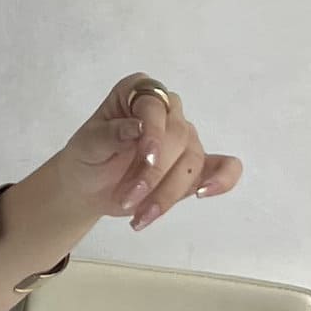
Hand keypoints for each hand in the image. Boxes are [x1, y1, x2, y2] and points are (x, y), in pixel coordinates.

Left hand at [54, 72, 243, 233]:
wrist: (88, 186)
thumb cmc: (87, 156)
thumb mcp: (87, 144)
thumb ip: (109, 134)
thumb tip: (137, 126)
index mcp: (139, 93)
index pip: (156, 106)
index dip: (154, 132)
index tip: (146, 158)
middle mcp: (167, 111)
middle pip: (178, 137)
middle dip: (154, 174)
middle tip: (127, 200)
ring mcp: (184, 139)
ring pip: (193, 161)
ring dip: (169, 193)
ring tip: (141, 217)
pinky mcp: (195, 167)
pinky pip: (223, 167)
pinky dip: (223, 179)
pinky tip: (204, 193)